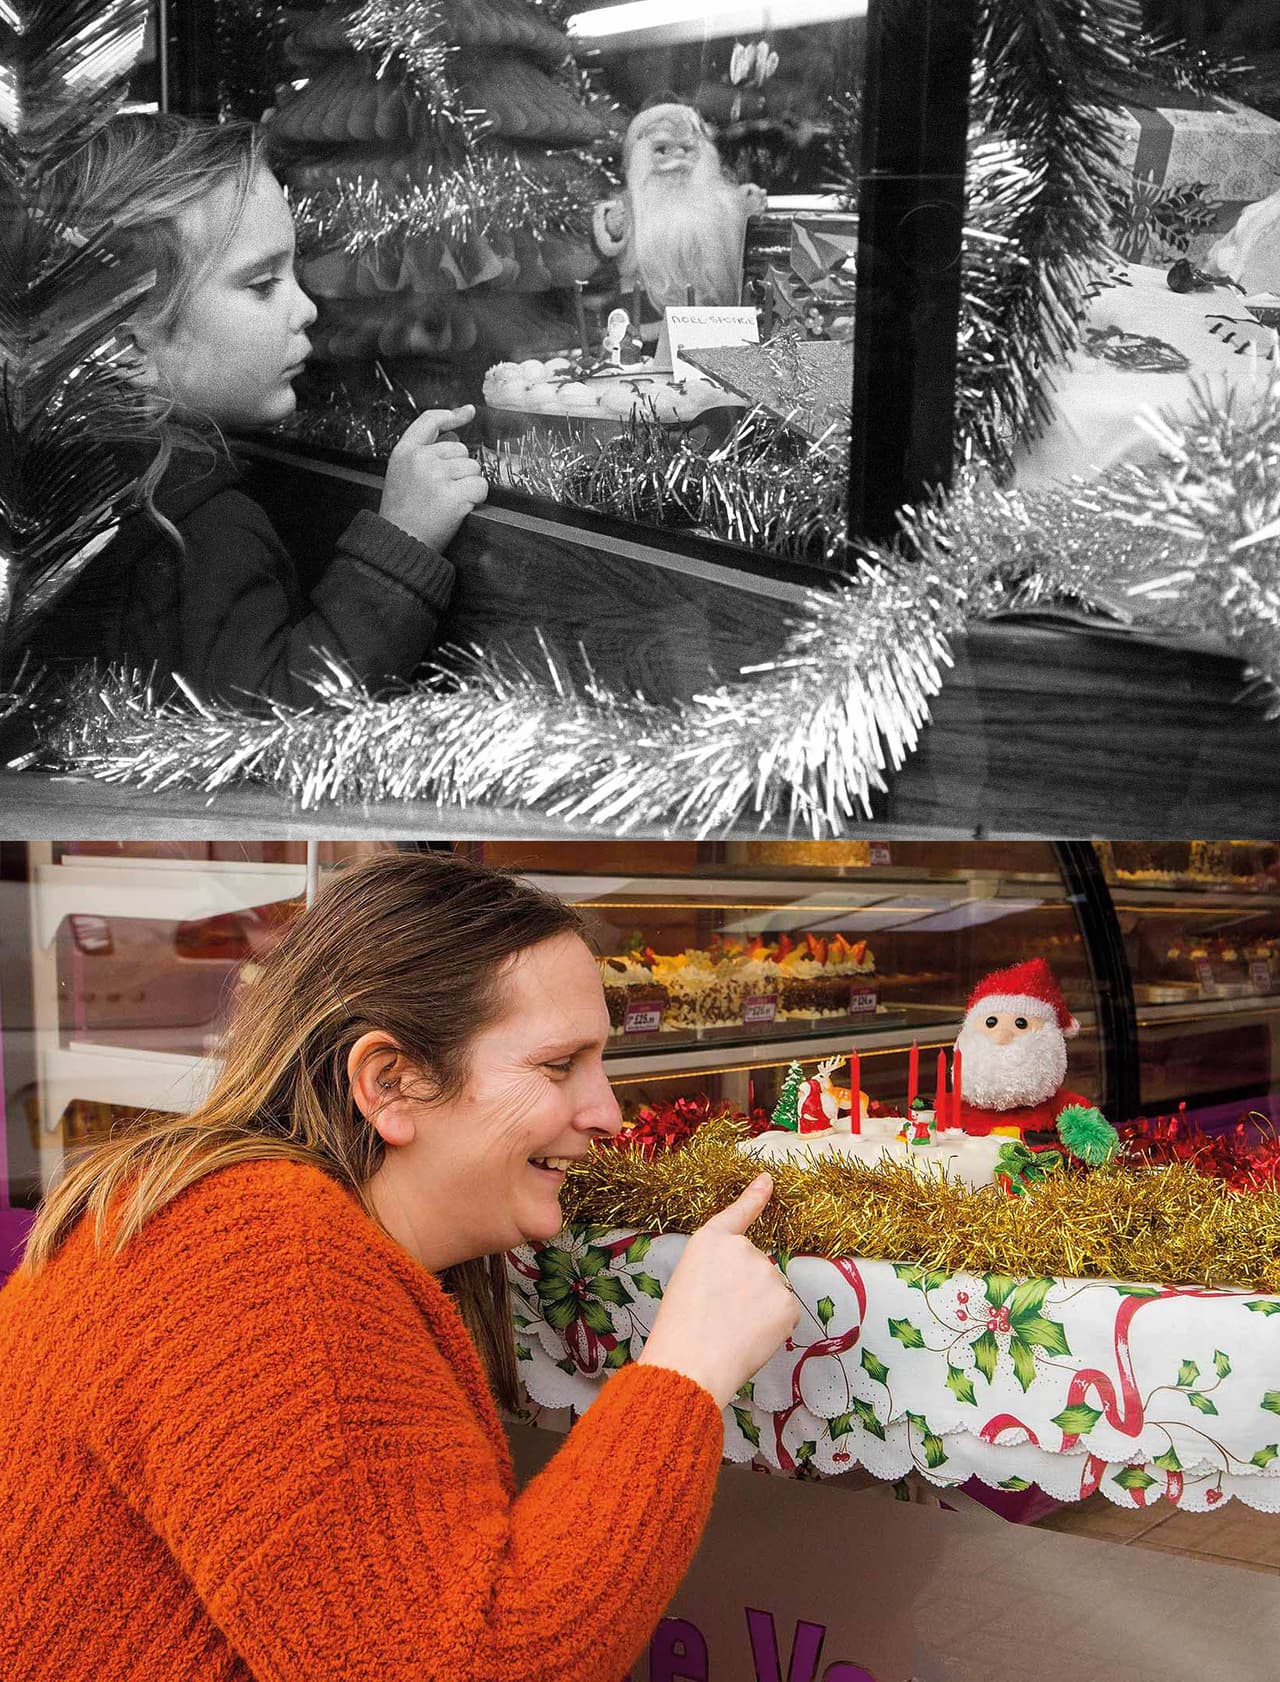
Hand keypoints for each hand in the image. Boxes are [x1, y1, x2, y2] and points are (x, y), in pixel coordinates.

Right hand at [378, 404, 487, 550]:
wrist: (399, 542)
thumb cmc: (403, 512)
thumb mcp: (401, 474)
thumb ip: (424, 452)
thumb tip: (455, 434)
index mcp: (404, 452)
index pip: (430, 421)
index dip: (452, 415)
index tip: (468, 412)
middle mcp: (420, 459)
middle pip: (460, 448)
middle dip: (459, 468)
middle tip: (441, 491)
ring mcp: (437, 476)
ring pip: (473, 467)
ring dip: (468, 484)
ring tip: (447, 500)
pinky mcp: (453, 495)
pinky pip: (481, 486)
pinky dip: (477, 497)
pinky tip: (460, 507)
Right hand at [636, 1173, 797, 1409]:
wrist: (692, 1361)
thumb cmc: (678, 1328)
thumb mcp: (686, 1281)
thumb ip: (718, 1268)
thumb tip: (746, 1278)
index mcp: (710, 1240)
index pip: (738, 1213)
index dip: (754, 1196)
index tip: (768, 1180)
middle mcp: (743, 1248)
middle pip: (755, 1267)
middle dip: (746, 1290)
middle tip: (720, 1316)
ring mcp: (769, 1273)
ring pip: (770, 1292)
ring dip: (759, 1309)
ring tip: (731, 1330)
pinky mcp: (787, 1302)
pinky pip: (783, 1313)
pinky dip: (772, 1328)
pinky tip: (750, 1339)